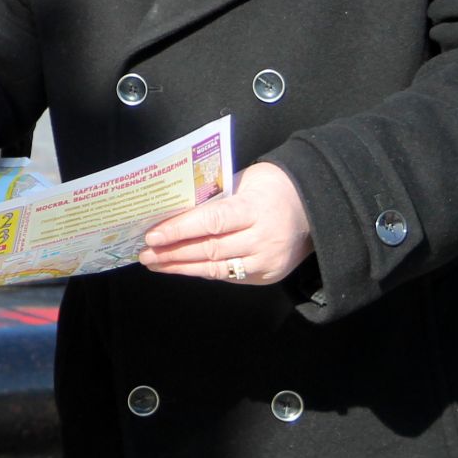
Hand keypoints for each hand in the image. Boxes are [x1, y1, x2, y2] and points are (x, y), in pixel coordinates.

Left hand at [137, 163, 312, 284]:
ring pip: (216, 268)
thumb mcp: (243, 181)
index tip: (152, 235)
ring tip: (155, 264)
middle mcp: (262, 239)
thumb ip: (214, 199)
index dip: (180, 230)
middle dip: (173, 252)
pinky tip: (181, 268)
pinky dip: (202, 271)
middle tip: (145, 253)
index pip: (211, 221)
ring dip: (182, 267)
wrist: (312, 207)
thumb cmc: (270, 187)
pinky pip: (228, 276)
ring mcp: (265, 261)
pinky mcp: (266, 275)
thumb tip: (174, 212)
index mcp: (254, 209)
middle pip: (210, 249)